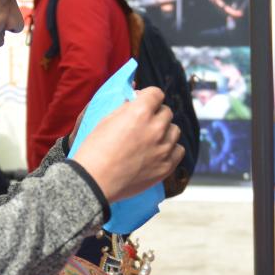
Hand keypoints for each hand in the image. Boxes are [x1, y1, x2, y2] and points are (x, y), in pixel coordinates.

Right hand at [72, 86, 182, 203]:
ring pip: (175, 130)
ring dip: (165, 131)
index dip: (148, 97)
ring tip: (151, 140)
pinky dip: (171, 149)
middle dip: (155, 114)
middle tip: (143, 124)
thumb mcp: (105, 120)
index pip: (156, 93)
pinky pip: (179, 150)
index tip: (143, 103)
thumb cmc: (95, 151)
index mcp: (140, 112)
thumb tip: (135, 102)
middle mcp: (155, 128)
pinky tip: (159, 152)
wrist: (94, 181)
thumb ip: (125, 109)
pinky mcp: (166, 166)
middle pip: (166, 112)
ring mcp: (163, 148)